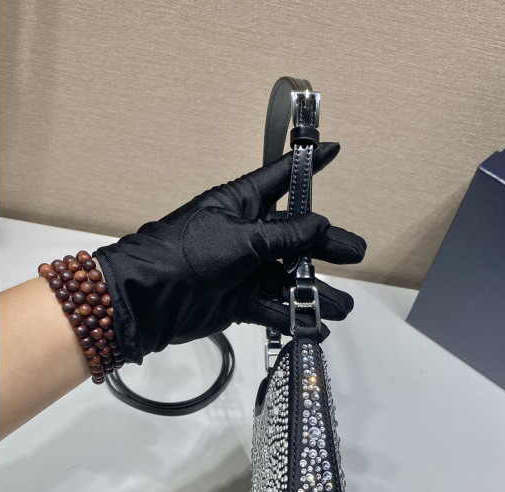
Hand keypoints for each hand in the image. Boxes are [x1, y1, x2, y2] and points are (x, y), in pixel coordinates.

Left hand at [94, 142, 365, 363]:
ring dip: (314, 293)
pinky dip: (293, 318)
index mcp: (241, 204)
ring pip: (287, 279)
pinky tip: (316, 328)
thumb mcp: (242, 238)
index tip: (334, 151)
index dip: (308, 166)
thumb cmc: (188, 253)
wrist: (147, 299)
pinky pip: (273, 309)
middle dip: (326, 246)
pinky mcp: (238, 302)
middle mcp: (246, 235)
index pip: (280, 178)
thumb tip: (321, 225)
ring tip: (341, 308)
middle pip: (295, 237)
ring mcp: (243, 270)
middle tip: (357, 254)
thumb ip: (284, 236)